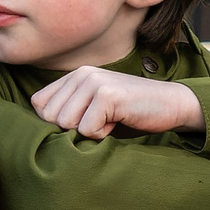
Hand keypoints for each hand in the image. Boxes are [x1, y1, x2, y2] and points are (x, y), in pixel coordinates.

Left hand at [30, 66, 203, 137]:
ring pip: (65, 123)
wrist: (172, 105)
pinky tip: (118, 122)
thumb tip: (37, 135)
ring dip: (88, 132)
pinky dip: (102, 135)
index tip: (84, 122)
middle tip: (101, 122)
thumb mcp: (94, 110)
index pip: (39, 104)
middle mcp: (82, 74)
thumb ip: (69, 112)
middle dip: (73, 130)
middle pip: (49, 117)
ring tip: (109, 121)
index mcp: (75, 75)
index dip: (56, 123)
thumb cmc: (131, 114)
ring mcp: (94, 81)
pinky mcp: (107, 94)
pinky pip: (86, 130)